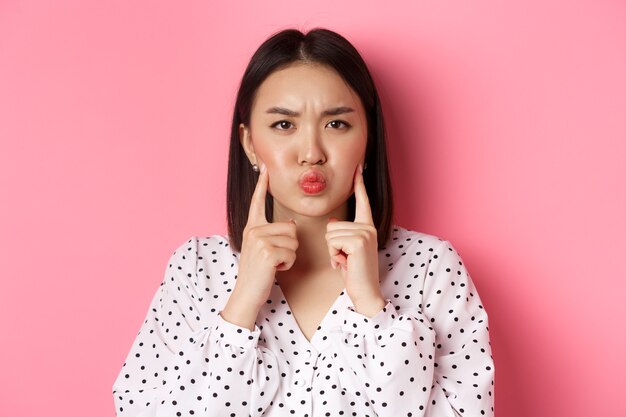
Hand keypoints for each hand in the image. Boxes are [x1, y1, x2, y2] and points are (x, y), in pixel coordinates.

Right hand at [221, 165, 298, 327]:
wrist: (247, 293)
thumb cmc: (258, 273)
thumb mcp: (262, 250)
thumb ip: (272, 235)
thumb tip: (290, 225)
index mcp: (252, 227)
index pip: (257, 202)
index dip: (262, 184)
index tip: (264, 167)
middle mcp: (253, 230)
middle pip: (290, 228)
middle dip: (289, 246)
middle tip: (274, 259)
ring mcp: (258, 239)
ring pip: (293, 240)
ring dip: (289, 256)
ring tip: (273, 264)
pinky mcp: (266, 251)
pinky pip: (291, 252)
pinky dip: (288, 264)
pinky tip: (275, 269)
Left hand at [325, 163, 384, 315]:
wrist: (365, 292)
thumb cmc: (355, 273)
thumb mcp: (346, 250)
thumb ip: (342, 234)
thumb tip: (332, 220)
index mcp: (367, 227)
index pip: (362, 202)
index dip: (359, 184)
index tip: (358, 167)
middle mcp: (368, 227)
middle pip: (332, 224)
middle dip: (332, 244)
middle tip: (345, 258)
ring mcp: (365, 233)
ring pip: (330, 233)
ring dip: (332, 251)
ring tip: (346, 261)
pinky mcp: (358, 241)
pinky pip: (332, 241)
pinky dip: (334, 255)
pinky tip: (346, 264)